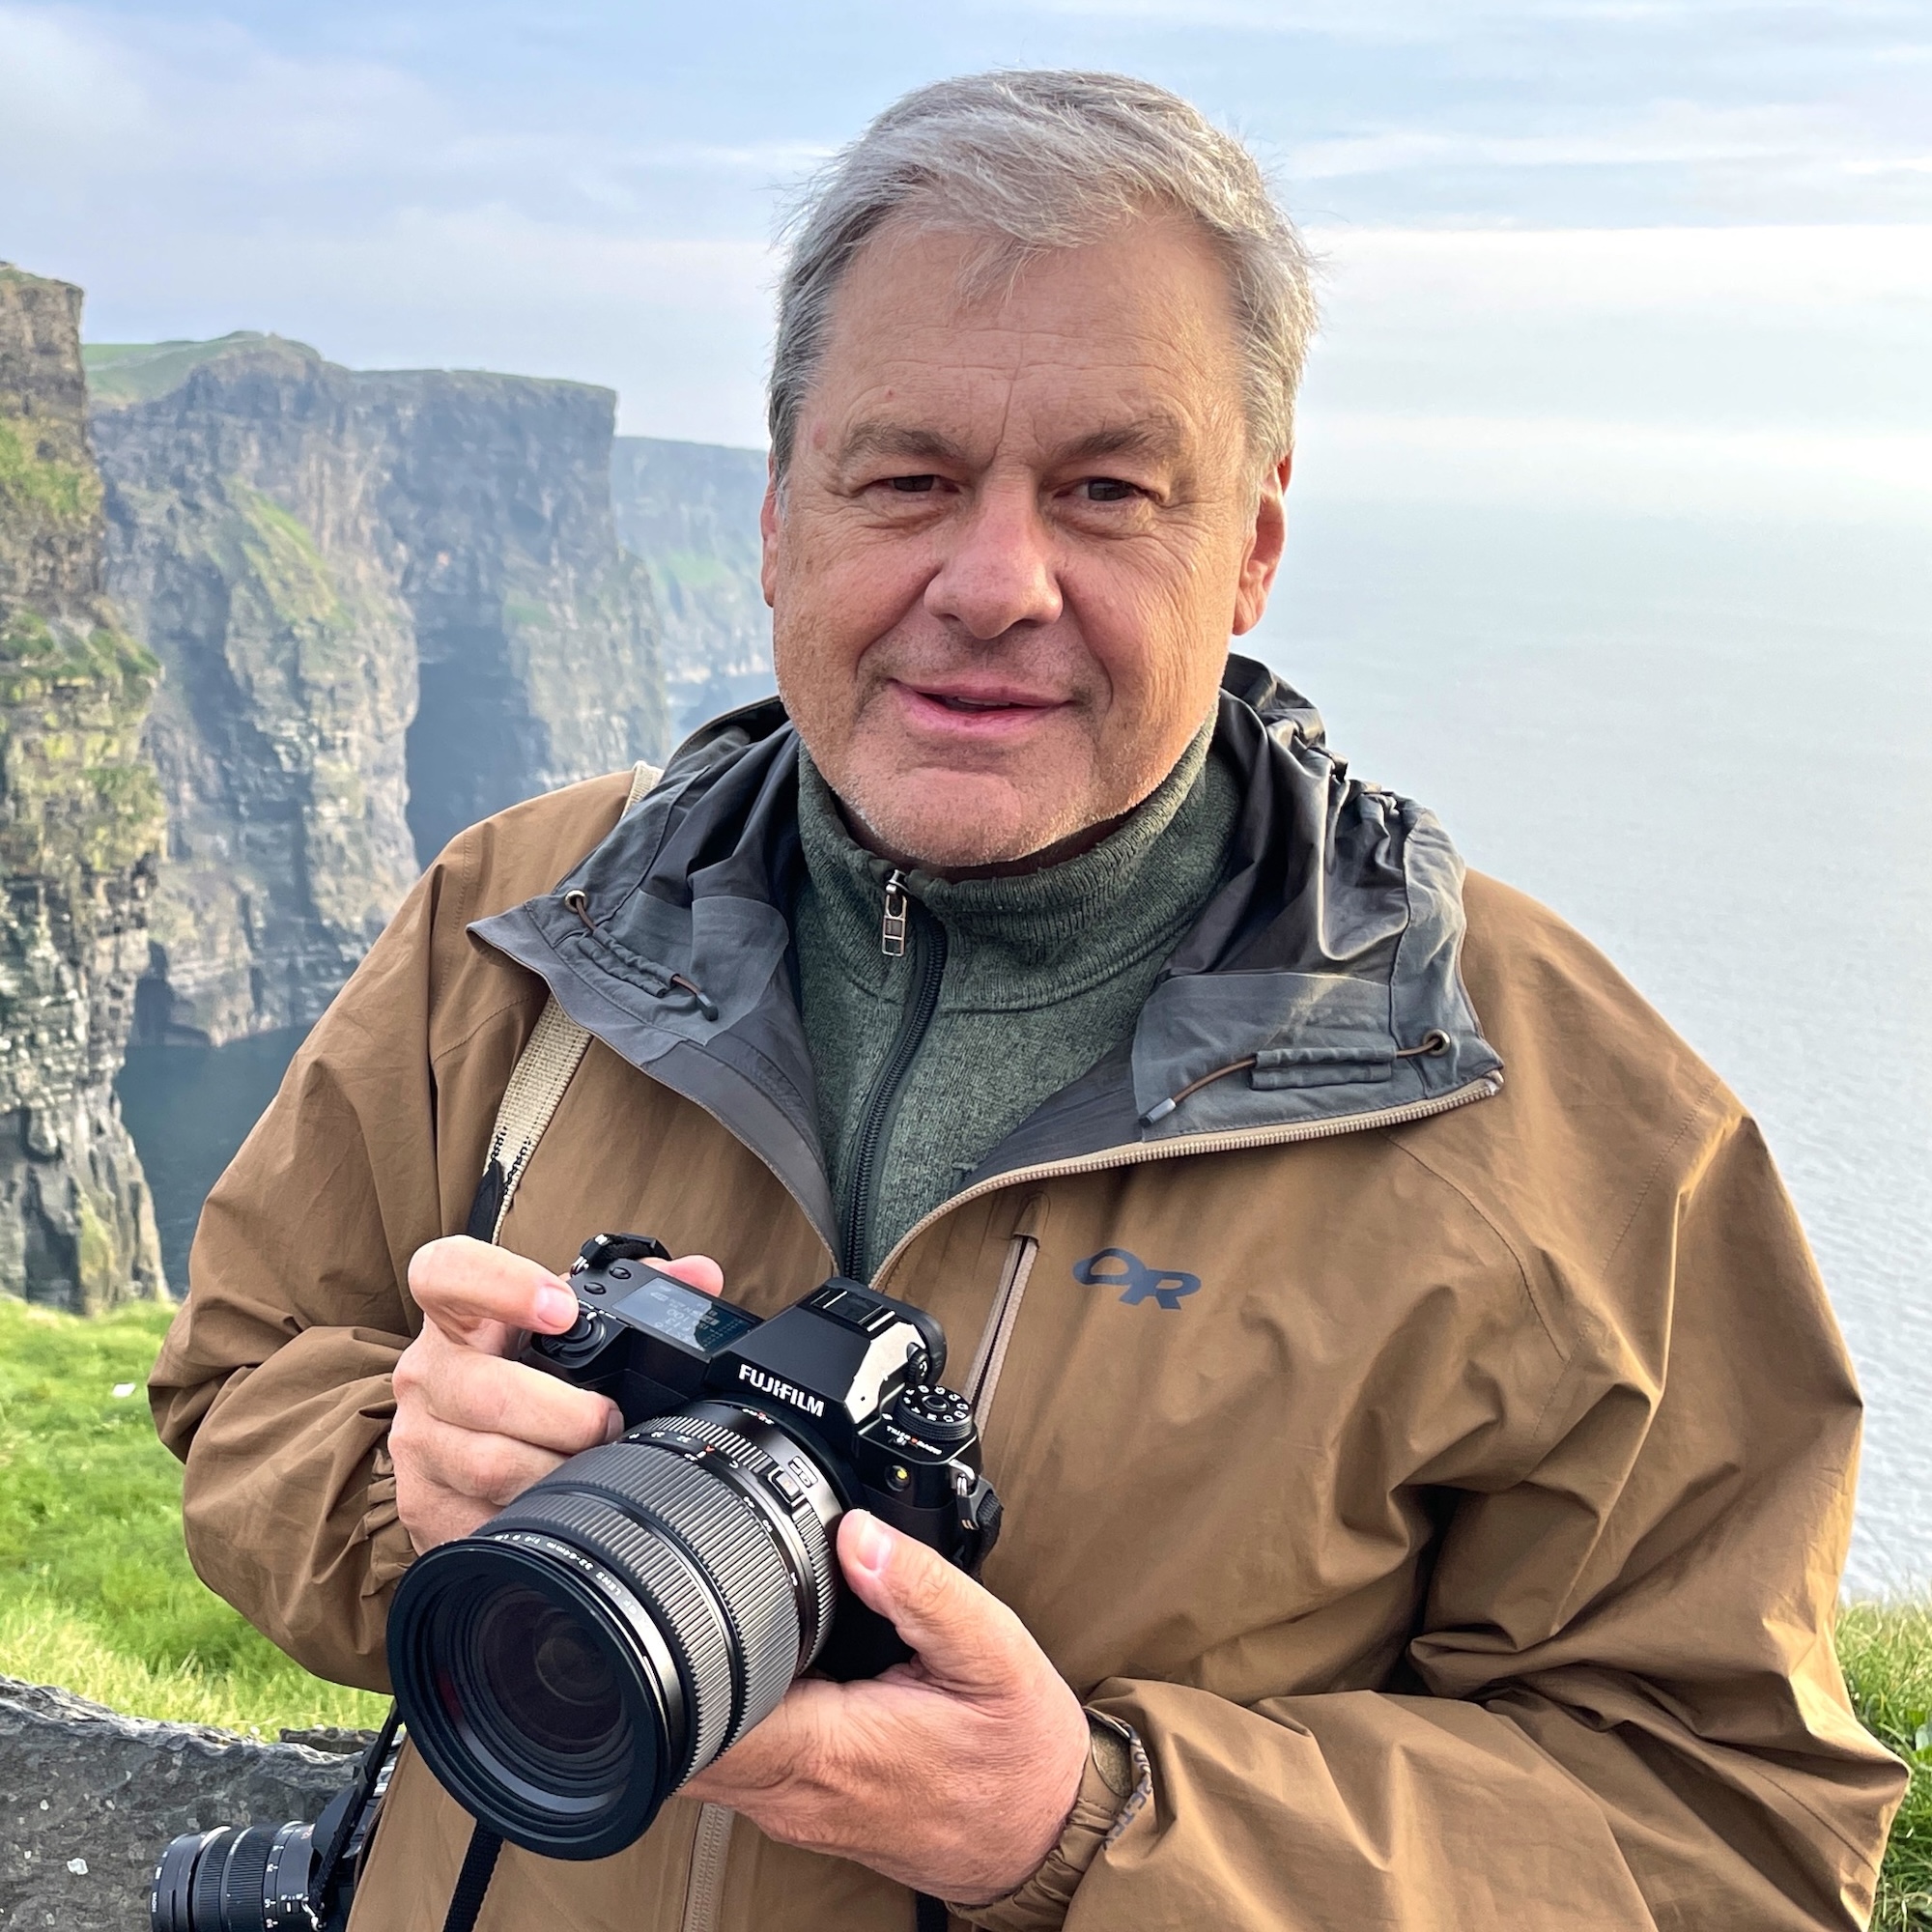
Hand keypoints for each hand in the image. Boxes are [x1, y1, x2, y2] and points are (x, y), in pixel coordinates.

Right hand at [391, 1235, 722, 1551]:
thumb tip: (700, 1276)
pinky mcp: (422, 1504)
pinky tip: (555, 1504)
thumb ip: (638, 1289)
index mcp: (459, 1313)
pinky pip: (481, 1517)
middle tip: (610, 1420)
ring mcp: (417, 1440)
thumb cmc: (526, 1371)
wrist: (468, 1447)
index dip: (500, 1284)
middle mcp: (427, 1372)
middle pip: (483, 1392)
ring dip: (556, 1470)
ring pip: (487, 1463)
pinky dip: (530, 1515)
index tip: (562, 1309)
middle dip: (565, 1414)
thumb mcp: (569, 1322)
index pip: (446, 1270)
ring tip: (593, 1463)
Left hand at [684, 1509, 1089, 1904]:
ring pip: (695, 1751)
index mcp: (829, 1750)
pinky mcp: (796, 1809)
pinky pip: (729, 1759)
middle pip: (679, 1733)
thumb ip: (924, 1588)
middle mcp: (793, 1793)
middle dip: (670, 1661)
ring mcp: (789, 1810)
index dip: (676, 1661)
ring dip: (694, 1687)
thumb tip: (858, 1532)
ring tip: (730, 1621)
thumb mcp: (994, 1652)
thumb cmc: (1020, 1755)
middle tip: (691, 1593)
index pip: (704, 1721)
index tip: (678, 1604)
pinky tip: (761, 1666)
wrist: (1042, 1839)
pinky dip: (725, 1711)